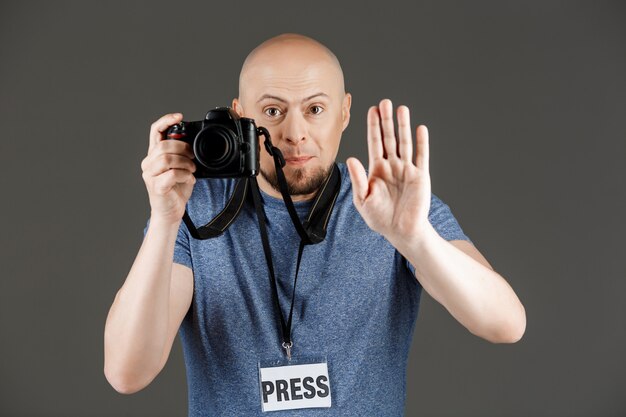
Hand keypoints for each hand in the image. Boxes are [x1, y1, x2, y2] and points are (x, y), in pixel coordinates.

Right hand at [140, 113, 196, 224]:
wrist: (170, 213)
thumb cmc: (176, 190)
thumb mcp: (181, 168)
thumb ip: (182, 155)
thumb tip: (192, 143)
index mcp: (154, 155)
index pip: (155, 131)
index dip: (166, 120)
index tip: (179, 116)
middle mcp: (149, 164)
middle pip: (163, 145)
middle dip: (183, 148)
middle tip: (193, 158)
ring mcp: (150, 176)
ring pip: (166, 158)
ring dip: (185, 162)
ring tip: (192, 170)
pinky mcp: (156, 187)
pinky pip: (172, 174)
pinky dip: (185, 175)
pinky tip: (190, 179)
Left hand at [346, 99, 431, 245]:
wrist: (401, 231)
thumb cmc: (380, 217)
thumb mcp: (363, 199)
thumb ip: (358, 179)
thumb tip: (351, 159)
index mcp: (377, 169)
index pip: (374, 142)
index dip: (373, 126)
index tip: (371, 109)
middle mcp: (392, 165)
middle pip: (389, 138)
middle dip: (386, 121)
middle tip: (385, 102)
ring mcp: (407, 169)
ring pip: (404, 143)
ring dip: (403, 126)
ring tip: (401, 109)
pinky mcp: (420, 176)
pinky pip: (421, 156)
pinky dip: (421, 143)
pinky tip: (420, 129)